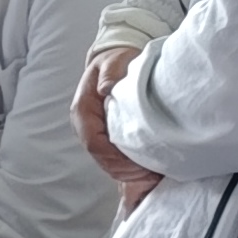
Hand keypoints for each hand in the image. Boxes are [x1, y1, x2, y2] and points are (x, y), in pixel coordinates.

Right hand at [76, 43, 159, 206]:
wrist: (114, 62)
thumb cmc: (114, 61)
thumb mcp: (113, 62)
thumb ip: (110, 73)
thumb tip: (106, 87)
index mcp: (83, 111)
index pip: (93, 142)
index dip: (113, 157)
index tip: (137, 164)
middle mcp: (87, 127)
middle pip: (101, 159)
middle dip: (124, 171)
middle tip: (151, 176)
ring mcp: (97, 135)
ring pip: (108, 163)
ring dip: (128, 173)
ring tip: (154, 176)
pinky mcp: (108, 139)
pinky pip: (116, 160)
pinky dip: (131, 170)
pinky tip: (149, 173)